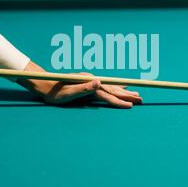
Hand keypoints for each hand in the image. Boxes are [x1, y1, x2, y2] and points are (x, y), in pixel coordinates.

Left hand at [17, 62, 141, 108]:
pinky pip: (107, 87)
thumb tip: (99, 82)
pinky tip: (121, 88)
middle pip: (114, 89)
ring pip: (112, 88)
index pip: (108, 94)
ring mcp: (92, 82)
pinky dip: (116, 88)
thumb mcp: (68, 92)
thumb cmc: (55, 92)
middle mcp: (93, 81)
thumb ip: (84, 88)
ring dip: (124, 92)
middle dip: (127, 96)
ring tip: (136, 94)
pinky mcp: (89, 84)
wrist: (46, 84)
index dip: (120, 100)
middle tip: (141, 100)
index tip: (131, 105)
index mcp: (90, 84)